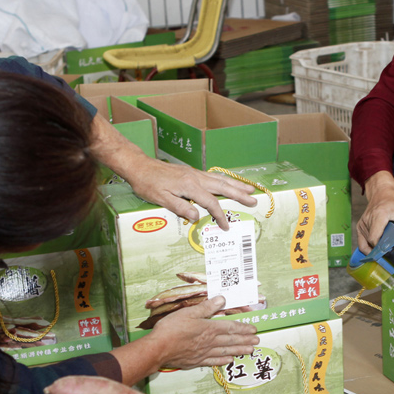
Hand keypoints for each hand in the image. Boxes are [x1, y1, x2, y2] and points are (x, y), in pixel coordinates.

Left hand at [90, 112, 255, 228]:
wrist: (139, 166)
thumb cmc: (148, 184)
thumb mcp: (161, 199)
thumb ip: (180, 207)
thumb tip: (196, 216)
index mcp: (190, 186)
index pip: (211, 203)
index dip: (220, 215)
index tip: (226, 227)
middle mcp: (196, 177)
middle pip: (222, 187)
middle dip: (239, 194)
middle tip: (254, 200)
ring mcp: (194, 173)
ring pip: (220, 179)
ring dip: (236, 184)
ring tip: (249, 188)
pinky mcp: (191, 172)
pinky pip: (213, 176)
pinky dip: (225, 180)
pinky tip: (228, 182)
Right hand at [146, 296, 259, 368]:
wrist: (158, 349)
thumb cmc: (171, 329)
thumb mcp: (188, 312)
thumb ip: (206, 307)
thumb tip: (222, 299)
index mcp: (209, 328)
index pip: (230, 327)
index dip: (243, 328)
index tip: (253, 329)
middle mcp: (210, 341)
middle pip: (231, 340)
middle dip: (245, 340)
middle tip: (257, 341)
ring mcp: (204, 353)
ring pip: (226, 351)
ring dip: (239, 350)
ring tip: (250, 351)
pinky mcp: (196, 361)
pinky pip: (214, 361)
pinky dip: (223, 361)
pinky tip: (230, 360)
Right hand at [354, 171, 393, 253]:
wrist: (381, 192)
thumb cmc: (393, 201)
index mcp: (379, 217)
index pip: (374, 239)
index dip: (380, 249)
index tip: (390, 254)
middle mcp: (368, 221)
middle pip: (370, 243)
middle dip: (379, 252)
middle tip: (389, 258)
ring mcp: (362, 224)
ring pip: (365, 244)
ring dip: (373, 251)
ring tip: (384, 255)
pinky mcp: (360, 226)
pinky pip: (361, 242)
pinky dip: (367, 249)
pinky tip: (375, 252)